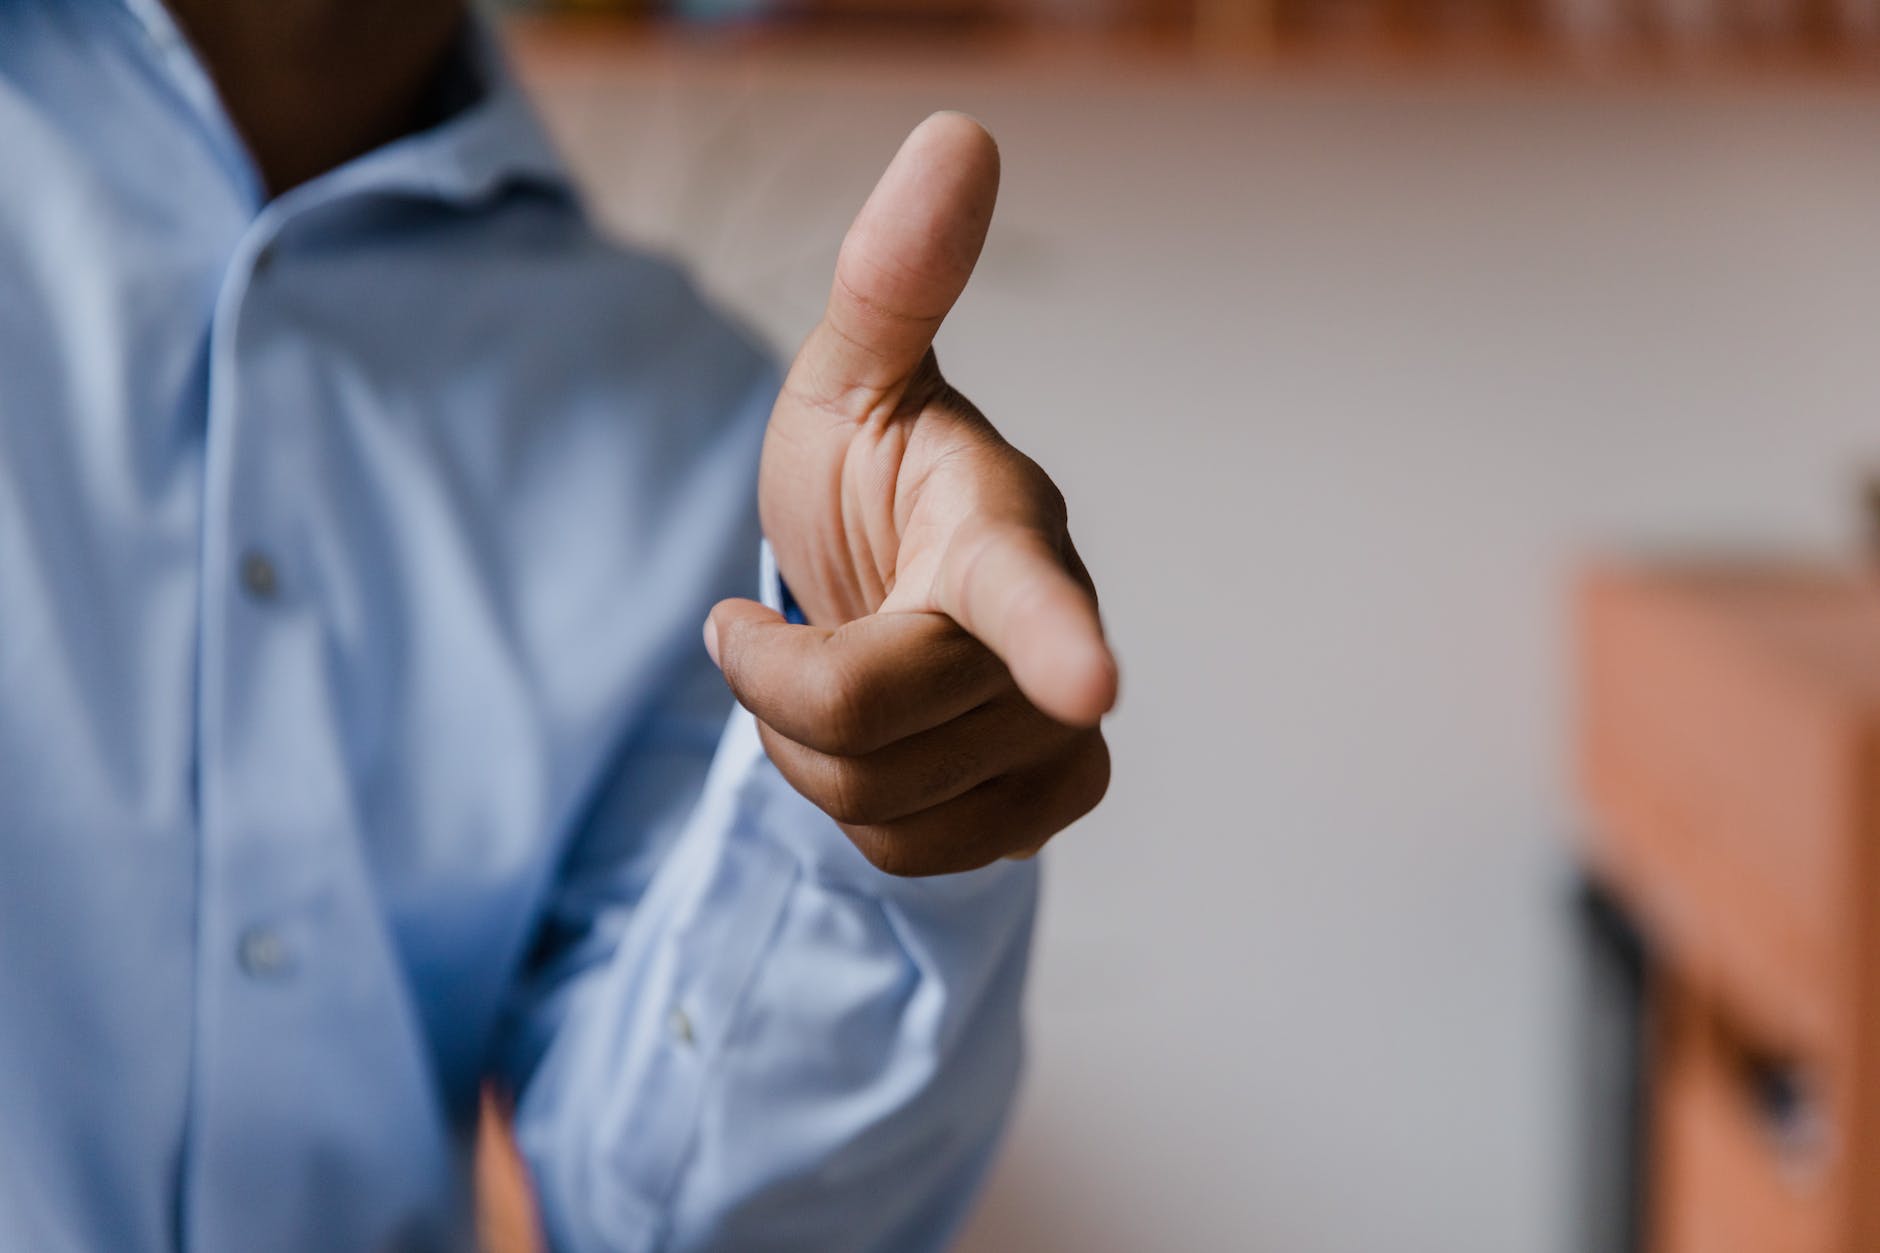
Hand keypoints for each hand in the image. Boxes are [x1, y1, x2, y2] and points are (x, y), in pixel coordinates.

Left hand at [704, 113, 1117, 876]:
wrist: (886, 589)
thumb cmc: (865, 472)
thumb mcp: (851, 374)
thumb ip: (895, 275)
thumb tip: (958, 127)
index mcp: (1000, 526)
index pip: (1028, 587)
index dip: (1054, 637)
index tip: (1087, 681)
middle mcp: (1050, 636)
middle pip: (875, 720)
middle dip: (776, 688)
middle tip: (750, 633)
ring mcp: (1058, 731)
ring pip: (885, 804)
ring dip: (805, 754)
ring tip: (818, 682)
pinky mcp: (1046, 800)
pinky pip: (914, 854)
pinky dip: (856, 812)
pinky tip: (870, 751)